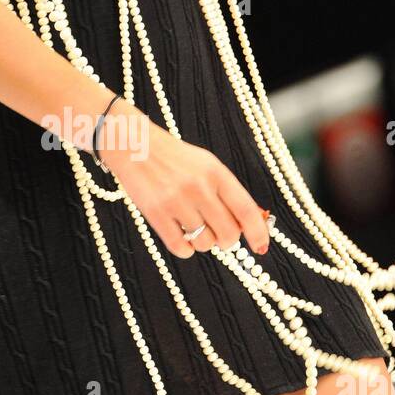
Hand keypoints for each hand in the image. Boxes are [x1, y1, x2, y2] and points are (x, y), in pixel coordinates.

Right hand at [96, 98, 270, 258]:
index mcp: (216, 173)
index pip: (246, 209)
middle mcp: (199, 187)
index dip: (258, 232)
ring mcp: (176, 201)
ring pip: (205, 243)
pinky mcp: (155, 213)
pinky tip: (182, 238)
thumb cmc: (173, 158)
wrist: (133, 144)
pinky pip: (181, 248)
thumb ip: (226, 191)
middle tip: (220, 236)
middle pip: (228, 233)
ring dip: (204, 243)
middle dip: (227, 241)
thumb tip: (248, 224)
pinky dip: (186, 249)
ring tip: (195, 230)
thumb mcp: (206, 165)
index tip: (261, 247)